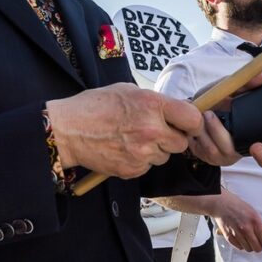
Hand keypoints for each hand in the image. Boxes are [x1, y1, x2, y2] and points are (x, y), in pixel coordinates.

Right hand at [47, 83, 201, 178]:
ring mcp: (143, 153)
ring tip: (134, 138)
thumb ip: (154, 101)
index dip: (193, 122)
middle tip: (155, 131)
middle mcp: (151, 130)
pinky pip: (148, 166)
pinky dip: (141, 160)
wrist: (68, 130)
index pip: (192, 118)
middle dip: (172, 138)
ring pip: (164, 156)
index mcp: (153, 106)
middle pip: (181, 142)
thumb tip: (173, 110)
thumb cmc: (94, 106)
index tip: (188, 124)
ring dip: (156, 150)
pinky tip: (125, 149)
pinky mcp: (133, 170)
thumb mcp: (128, 91)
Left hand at [189, 71, 261, 169]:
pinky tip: (194, 122)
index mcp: (253, 139)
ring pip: (213, 149)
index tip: (257, 146)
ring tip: (200, 112)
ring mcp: (220, 156)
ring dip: (204, 129)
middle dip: (219, 132)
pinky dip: (195, 133)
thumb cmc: (218, 101)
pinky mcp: (204, 156)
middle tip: (210, 114)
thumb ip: (248, 85)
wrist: (195, 108)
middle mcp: (238, 151)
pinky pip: (199, 149)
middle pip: (233, 151)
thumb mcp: (233, 90)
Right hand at [206, 188, 261, 252]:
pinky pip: (239, 247)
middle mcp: (246, 229)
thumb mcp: (254, 214)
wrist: (222, 204)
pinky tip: (241, 237)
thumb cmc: (239, 207)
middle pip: (257, 248)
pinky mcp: (229, 237)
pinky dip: (242, 245)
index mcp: (255, 222)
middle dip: (260, 246)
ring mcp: (237, 234)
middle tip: (259, 241)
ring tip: (248, 237)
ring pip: (248, 249)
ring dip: (250, 246)